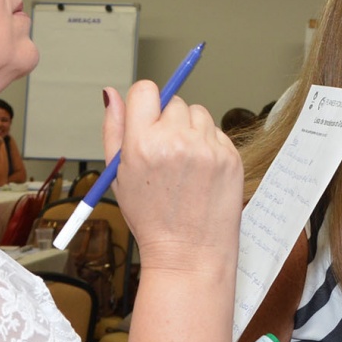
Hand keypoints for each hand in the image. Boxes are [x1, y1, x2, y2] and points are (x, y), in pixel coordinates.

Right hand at [99, 81, 243, 275]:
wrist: (189, 252)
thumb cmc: (151, 218)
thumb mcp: (118, 175)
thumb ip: (113, 130)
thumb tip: (110, 94)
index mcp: (143, 143)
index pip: (146, 90)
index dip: (144, 102)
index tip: (147, 116)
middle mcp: (176, 140)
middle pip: (174, 100)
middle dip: (168, 120)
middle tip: (165, 152)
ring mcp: (207, 148)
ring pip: (198, 114)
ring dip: (190, 130)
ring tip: (184, 164)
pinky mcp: (230, 156)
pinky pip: (217, 133)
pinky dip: (209, 146)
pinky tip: (201, 173)